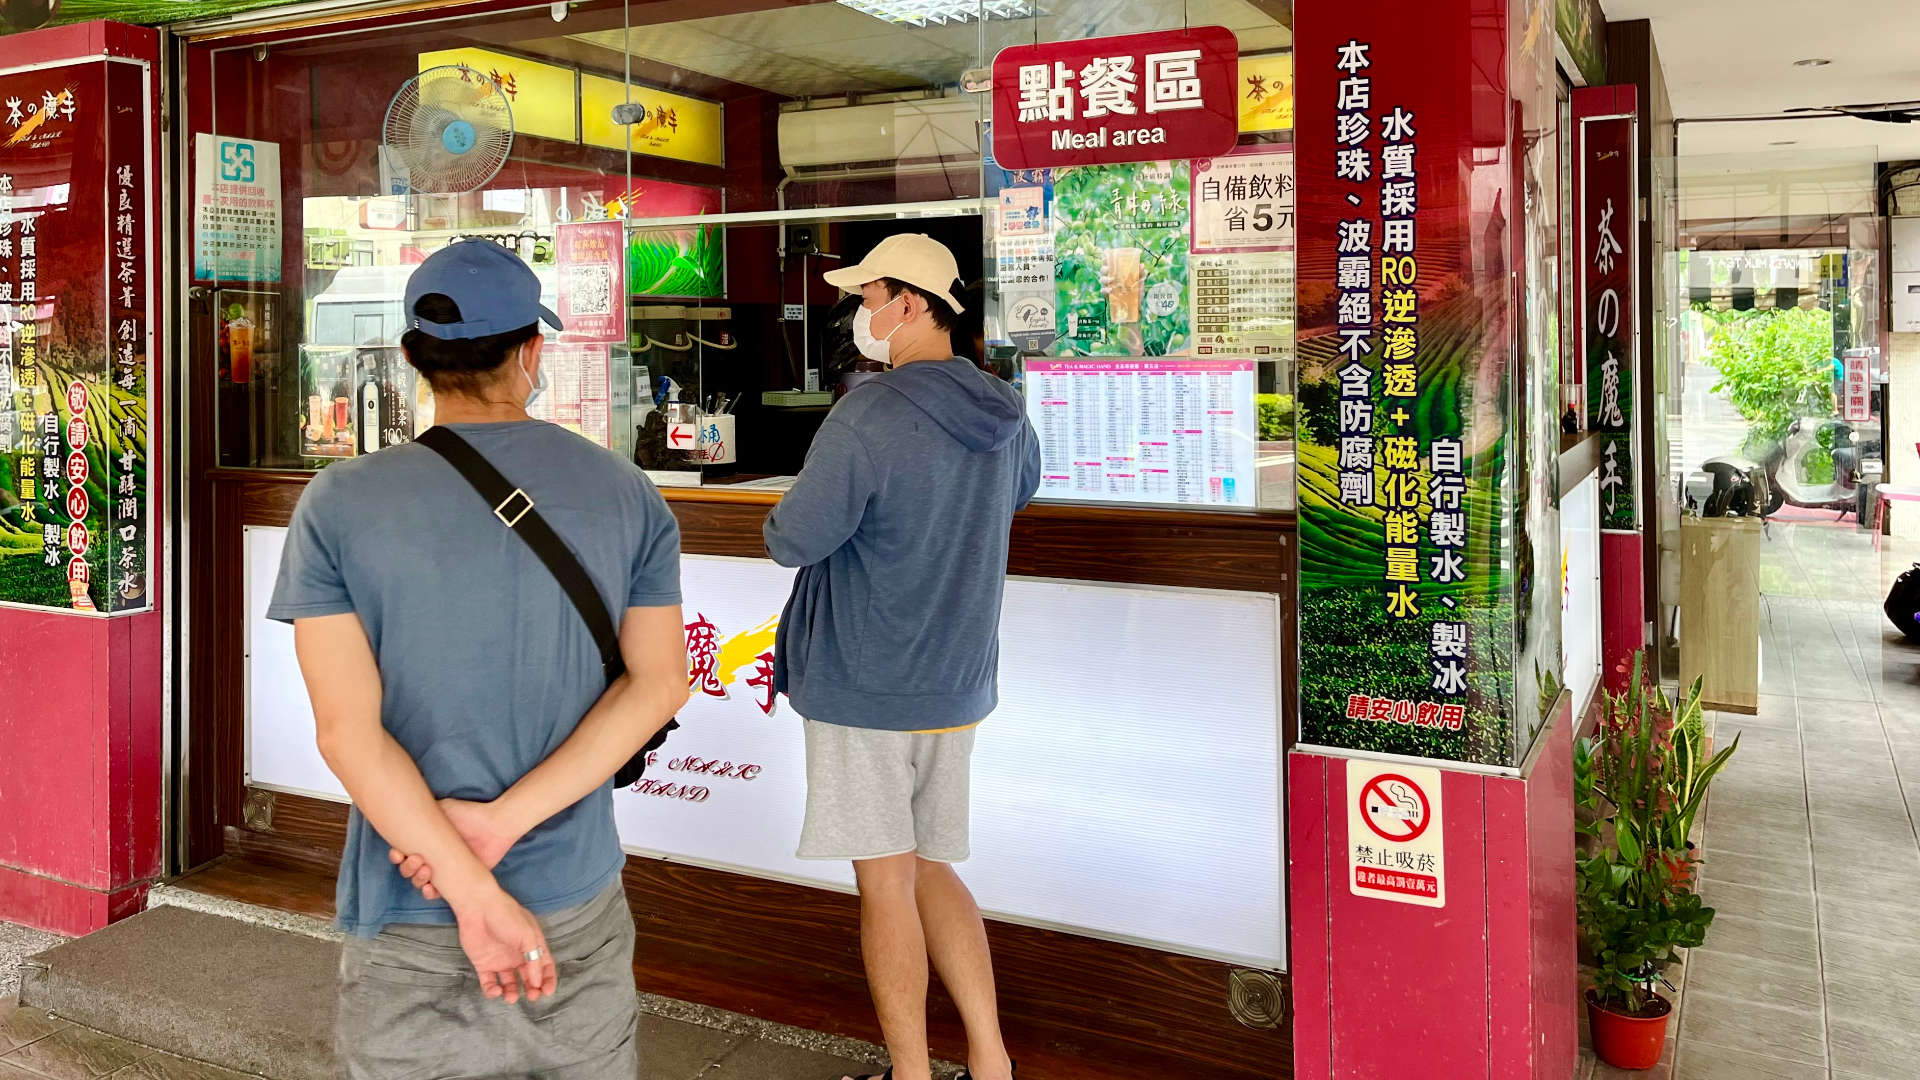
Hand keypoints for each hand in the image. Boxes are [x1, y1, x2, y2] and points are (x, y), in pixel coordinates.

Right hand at [389, 798, 525, 899]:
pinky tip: (430, 889)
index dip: (397, 856)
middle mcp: (432, 856)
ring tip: (427, 871)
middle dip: (408, 868)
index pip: (403, 853)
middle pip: (409, 869)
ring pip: (420, 882)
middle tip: (418, 859)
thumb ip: (425, 812)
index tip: (398, 853)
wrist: (496, 825)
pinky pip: (439, 893)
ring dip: (418, 880)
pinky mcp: (458, 881)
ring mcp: (444, 870)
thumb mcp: (444, 809)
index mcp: (426, 842)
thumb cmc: (470, 815)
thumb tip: (407, 814)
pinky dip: (431, 893)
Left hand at [452, 886, 556, 1003]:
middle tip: (532, 997)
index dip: (548, 980)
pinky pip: (489, 983)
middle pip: (529, 977)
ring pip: (510, 983)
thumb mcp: (528, 936)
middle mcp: (518, 955)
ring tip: (511, 998)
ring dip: (512, 993)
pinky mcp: (484, 964)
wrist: (478, 908)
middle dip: (532, 989)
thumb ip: (534, 960)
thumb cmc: (507, 916)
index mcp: (532, 946)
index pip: (544, 966)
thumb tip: (538, 981)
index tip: (547, 992)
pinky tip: (496, 990)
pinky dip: (492, 991)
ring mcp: (501, 960)